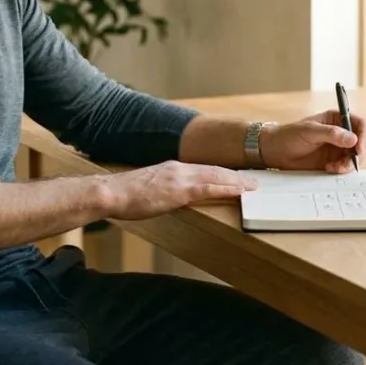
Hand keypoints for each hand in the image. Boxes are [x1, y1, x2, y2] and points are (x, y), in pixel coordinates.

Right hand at [101, 161, 258, 219]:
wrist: (110, 192)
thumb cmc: (125, 195)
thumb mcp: (150, 188)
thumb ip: (165, 190)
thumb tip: (172, 197)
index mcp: (173, 168)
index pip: (204, 169)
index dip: (223, 173)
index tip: (237, 176)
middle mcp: (179, 168)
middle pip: (215, 170)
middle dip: (236, 175)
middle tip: (255, 180)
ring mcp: (180, 177)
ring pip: (216, 176)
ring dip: (237, 181)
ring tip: (253, 185)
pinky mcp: (179, 190)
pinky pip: (208, 188)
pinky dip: (226, 188)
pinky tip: (239, 191)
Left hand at [259, 110, 365, 172]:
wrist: (275, 152)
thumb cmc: (289, 135)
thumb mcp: (309, 131)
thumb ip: (331, 134)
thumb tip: (353, 139)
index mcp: (337, 119)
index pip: (361, 124)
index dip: (364, 136)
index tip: (358, 148)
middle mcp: (341, 133)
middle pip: (363, 142)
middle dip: (359, 154)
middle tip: (349, 162)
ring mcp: (338, 148)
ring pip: (356, 157)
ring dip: (350, 164)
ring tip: (335, 167)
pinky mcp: (333, 161)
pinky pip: (346, 167)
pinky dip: (342, 170)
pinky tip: (329, 169)